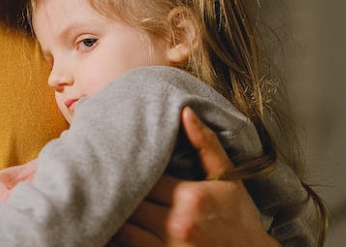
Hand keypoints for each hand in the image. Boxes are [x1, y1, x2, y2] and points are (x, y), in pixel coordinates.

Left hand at [112, 107, 280, 246]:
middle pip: (130, 200)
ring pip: (124, 227)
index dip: (130, 167)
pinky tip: (115, 224)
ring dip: (114, 213)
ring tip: (106, 199)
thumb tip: (185, 111)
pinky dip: (120, 236)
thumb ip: (206, 144)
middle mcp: (178, 224)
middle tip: (106, 176)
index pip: (144, 175)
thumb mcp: (229, 178)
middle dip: (119, 188)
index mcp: (191, 198)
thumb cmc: (240, 218)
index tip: (120, 159)